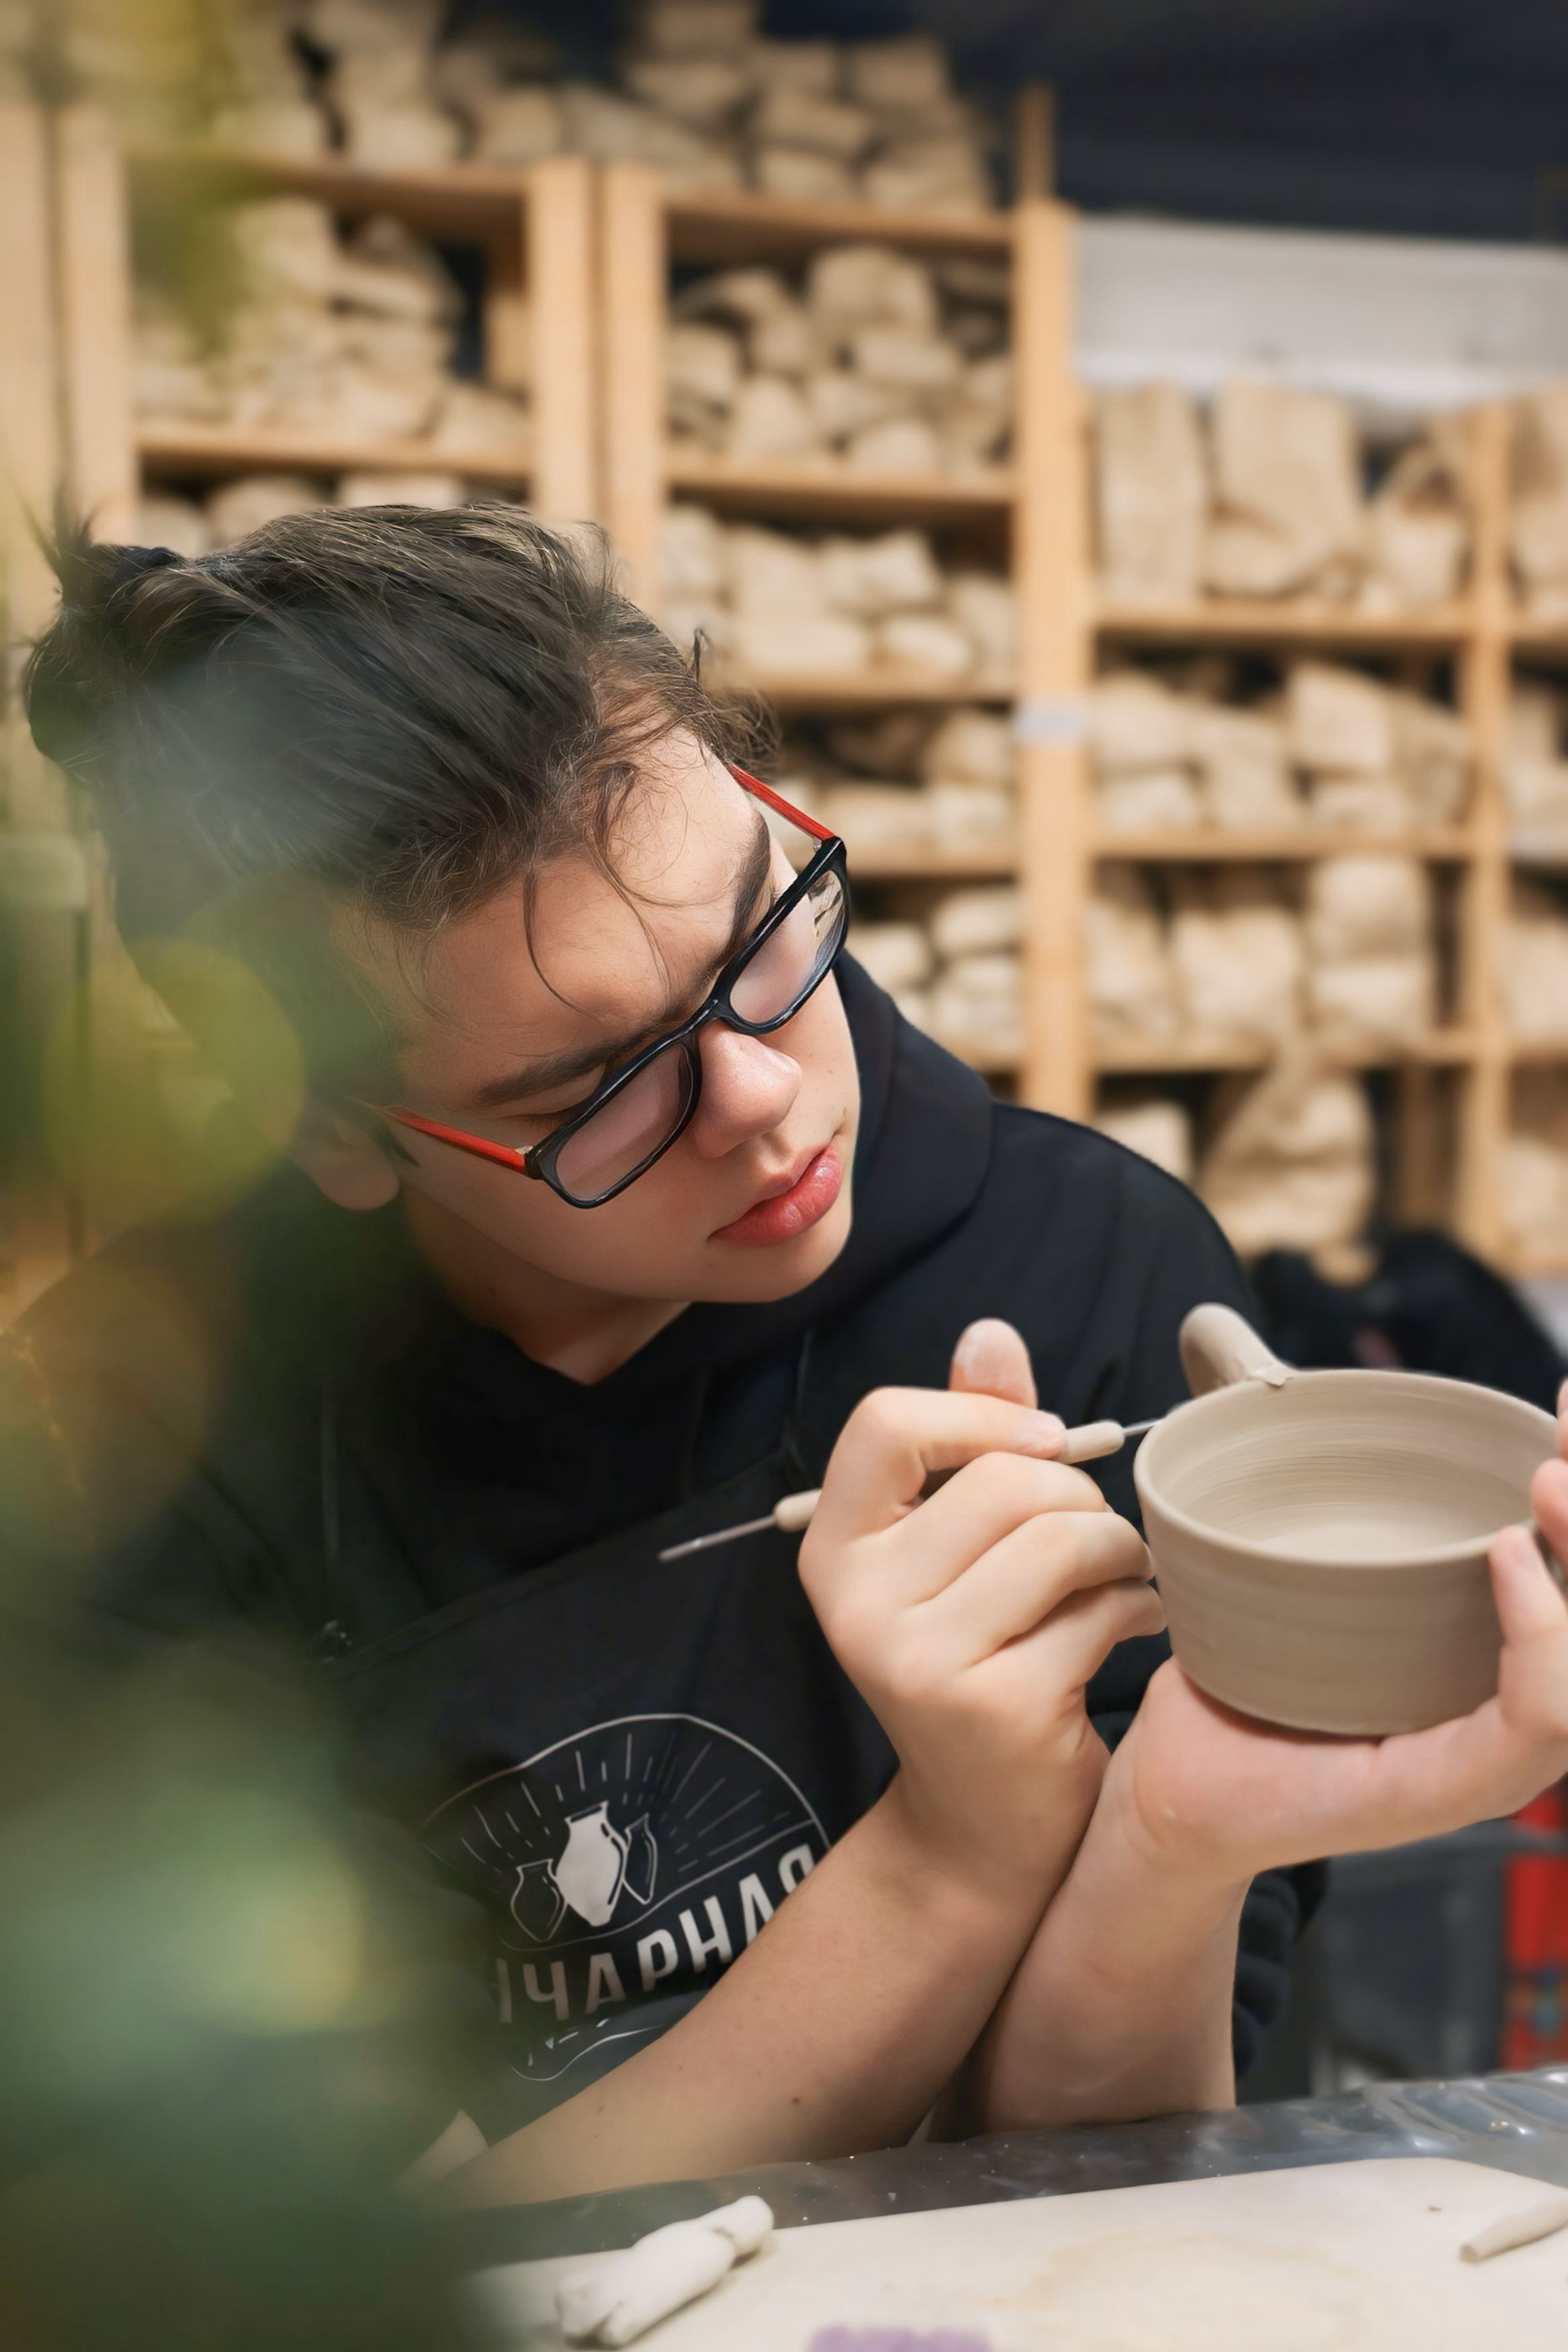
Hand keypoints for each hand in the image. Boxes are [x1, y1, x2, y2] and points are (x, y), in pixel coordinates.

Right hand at [799, 1320, 1162, 1902]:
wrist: (981, 1828)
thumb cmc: (982, 1657)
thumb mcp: (958, 1547)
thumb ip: (973, 1438)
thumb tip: (990, 1331)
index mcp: (833, 1547)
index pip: (885, 1423)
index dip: (980, 1415)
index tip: (1042, 1445)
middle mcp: (856, 1602)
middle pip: (1002, 1480)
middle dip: (1080, 1497)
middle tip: (1100, 1539)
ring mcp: (916, 1660)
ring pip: (1059, 1539)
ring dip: (1119, 1550)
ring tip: (1124, 1577)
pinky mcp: (990, 1709)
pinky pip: (1094, 1614)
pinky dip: (1136, 1610)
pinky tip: (1133, 1627)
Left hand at [1103, 1381, 1567, 1891]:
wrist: (1172, 1789)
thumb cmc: (1233, 1673)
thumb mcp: (1279, 1559)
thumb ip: (1289, 1475)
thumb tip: (1239, 1355)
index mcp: (1488, 1651)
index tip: (1563, 1399)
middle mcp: (1505, 1704)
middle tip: (1562, 1435)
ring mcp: (1484, 1753)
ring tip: (1545, 1482)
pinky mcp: (1445, 1788)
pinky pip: (1532, 1720)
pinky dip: (1540, 1637)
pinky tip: (1507, 1560)